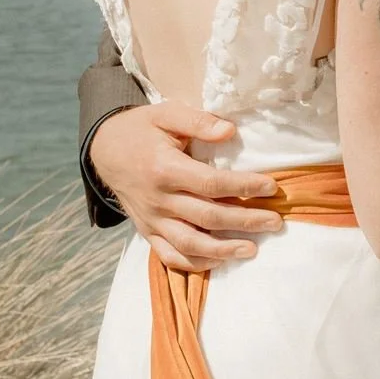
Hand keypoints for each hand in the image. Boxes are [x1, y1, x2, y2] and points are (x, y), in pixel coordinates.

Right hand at [87, 103, 283, 271]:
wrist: (104, 150)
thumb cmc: (141, 130)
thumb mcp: (165, 113)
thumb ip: (197, 121)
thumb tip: (230, 130)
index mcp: (165, 169)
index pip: (211, 184)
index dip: (244, 187)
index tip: (271, 187)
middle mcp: (158, 199)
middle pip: (208, 217)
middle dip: (245, 222)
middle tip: (275, 222)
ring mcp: (151, 219)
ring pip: (190, 244)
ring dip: (223, 250)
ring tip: (252, 249)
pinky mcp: (147, 231)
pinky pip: (170, 256)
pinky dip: (195, 264)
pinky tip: (219, 260)